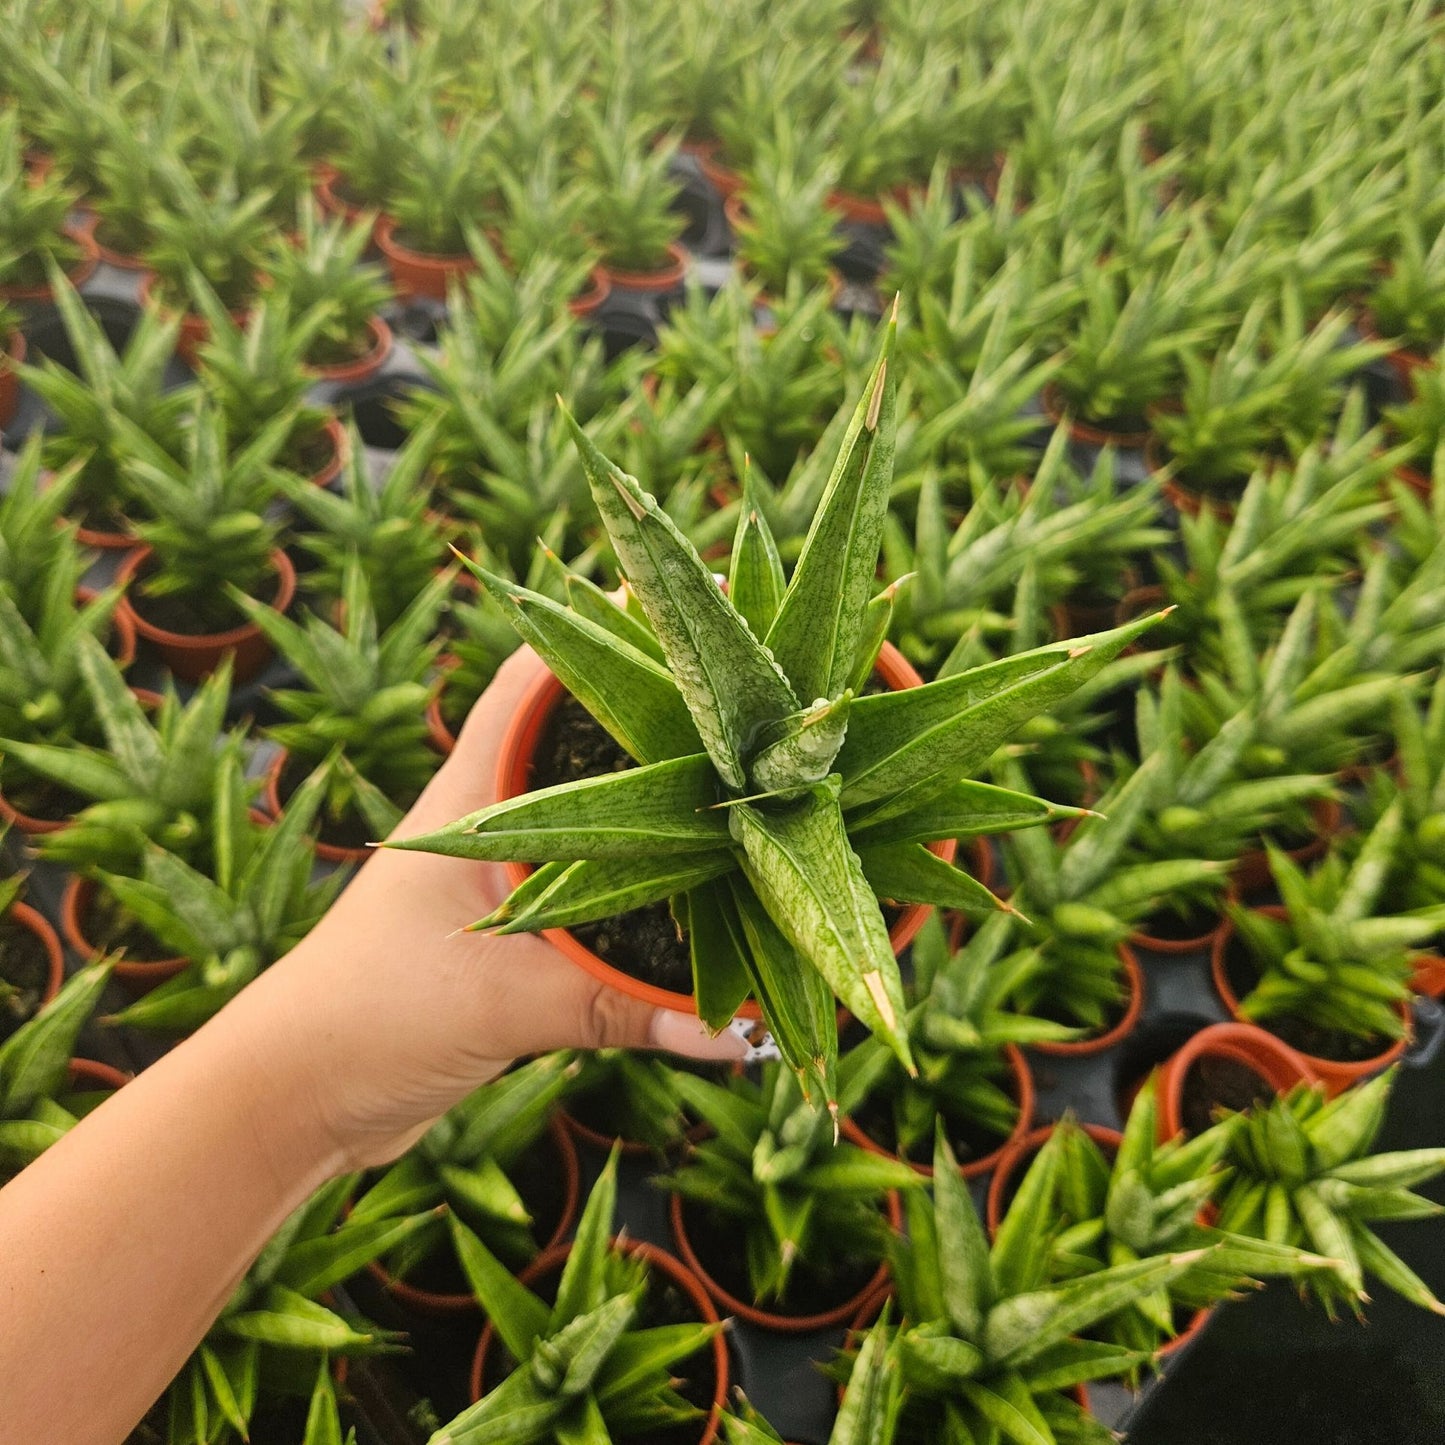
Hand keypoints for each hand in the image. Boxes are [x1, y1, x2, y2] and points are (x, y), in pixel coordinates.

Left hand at [249, 644, 746, 1170]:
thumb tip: (737, 1029)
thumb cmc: (369, 1015)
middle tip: (743, 703)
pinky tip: (700, 899)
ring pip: (595, 819)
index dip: (601, 632)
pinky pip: (595, 890)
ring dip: (655, 809)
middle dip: (655, 719)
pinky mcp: (512, 934)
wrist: (297, 1097)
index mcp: (472, 798)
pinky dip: (645, 887)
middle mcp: (489, 820)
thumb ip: (621, 1005)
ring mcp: (500, 875)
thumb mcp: (505, 1003)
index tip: (680, 606)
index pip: (534, 680)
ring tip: (740, 790)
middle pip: (580, 742)